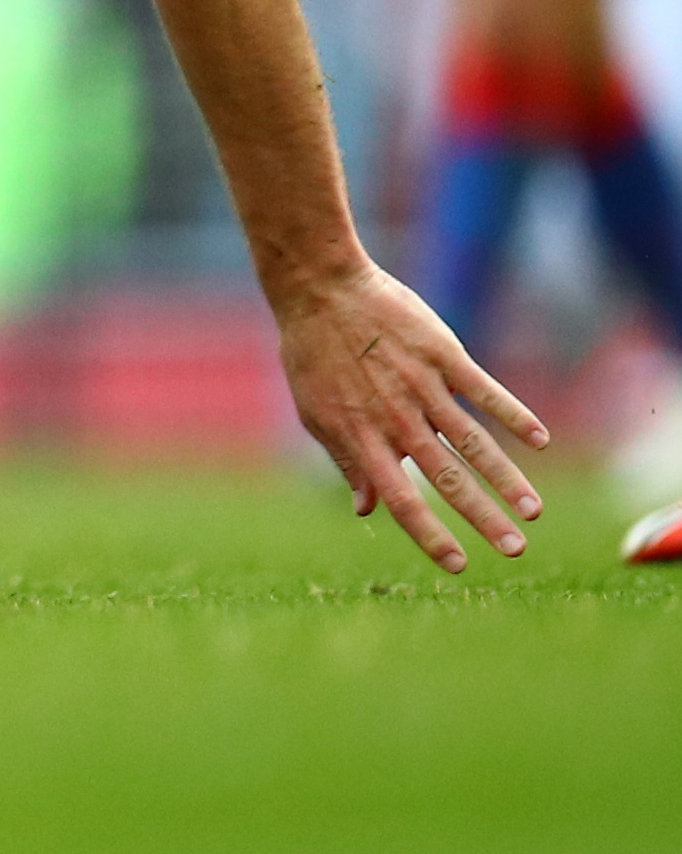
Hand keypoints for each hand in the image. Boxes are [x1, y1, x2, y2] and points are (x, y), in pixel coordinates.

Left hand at [267, 257, 546, 572]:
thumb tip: (365, 509)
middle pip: (446, 478)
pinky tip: (540, 439)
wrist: (321, 289)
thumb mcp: (316, 413)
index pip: (401, 499)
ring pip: (472, 440)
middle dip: (483, 518)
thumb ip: (346, 461)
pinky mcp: (443, 354)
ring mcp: (422, 385)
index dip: (430, 535)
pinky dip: (513, 413)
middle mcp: (396, 418)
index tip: (459, 564)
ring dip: (506, 478)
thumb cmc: (314, 354)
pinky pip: (484, 389)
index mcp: (363, 437)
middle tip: (515, 550)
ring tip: (533, 511)